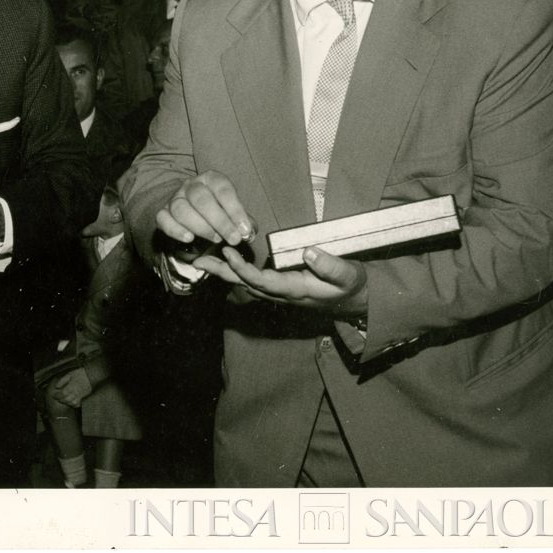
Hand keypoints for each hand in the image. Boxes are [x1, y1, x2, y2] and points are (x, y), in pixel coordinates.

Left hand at [49, 368, 92, 407]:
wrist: (91, 375)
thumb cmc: (80, 373)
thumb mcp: (70, 374)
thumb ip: (62, 380)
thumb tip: (57, 386)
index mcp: (71, 386)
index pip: (62, 394)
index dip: (57, 395)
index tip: (54, 395)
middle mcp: (75, 392)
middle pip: (66, 400)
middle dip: (60, 400)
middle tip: (57, 398)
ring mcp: (80, 395)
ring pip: (72, 403)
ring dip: (66, 403)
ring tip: (63, 400)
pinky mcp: (84, 397)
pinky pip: (78, 404)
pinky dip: (74, 404)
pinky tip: (71, 402)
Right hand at [155, 170, 256, 250]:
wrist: (190, 209)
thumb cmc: (216, 210)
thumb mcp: (231, 210)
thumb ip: (241, 220)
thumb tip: (248, 233)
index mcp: (211, 179)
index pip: (222, 189)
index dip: (235, 210)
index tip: (244, 229)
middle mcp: (191, 186)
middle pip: (201, 199)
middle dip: (220, 221)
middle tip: (233, 239)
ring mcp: (174, 198)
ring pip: (182, 209)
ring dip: (201, 227)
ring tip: (216, 239)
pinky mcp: (162, 213)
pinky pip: (164, 220)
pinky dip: (175, 230)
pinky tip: (189, 238)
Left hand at [193, 245, 367, 317]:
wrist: (354, 300)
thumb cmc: (350, 286)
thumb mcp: (348, 276)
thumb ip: (330, 266)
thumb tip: (308, 251)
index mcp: (295, 290)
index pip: (262, 281)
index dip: (243, 269)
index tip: (228, 252)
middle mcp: (282, 293)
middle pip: (245, 284)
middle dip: (222, 272)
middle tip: (197, 260)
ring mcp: (279, 291)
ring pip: (246, 283)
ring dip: (224, 271)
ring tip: (202, 259)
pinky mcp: (279, 287)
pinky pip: (252, 280)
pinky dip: (235, 271)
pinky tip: (224, 262)